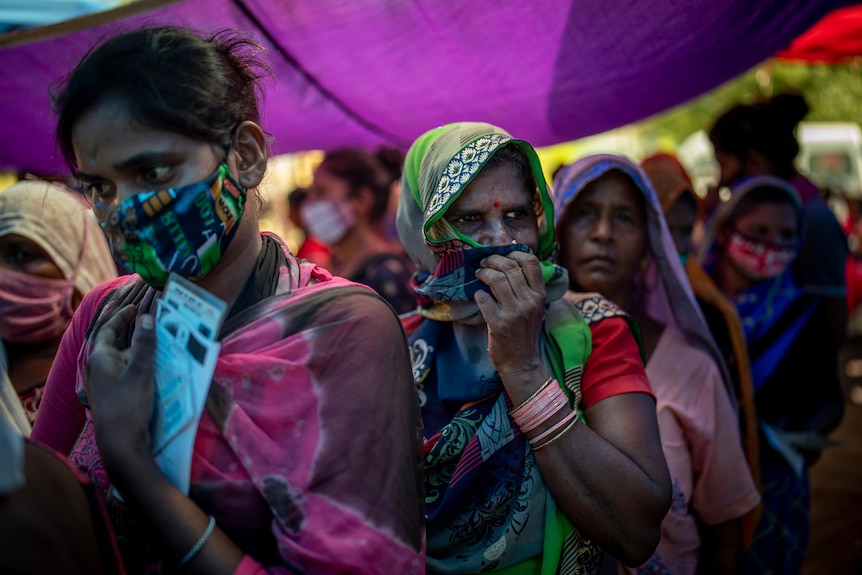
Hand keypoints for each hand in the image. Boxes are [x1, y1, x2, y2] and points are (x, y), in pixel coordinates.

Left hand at [86, 304, 156, 463]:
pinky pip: (128, 375)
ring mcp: (106, 384)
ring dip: (142, 353)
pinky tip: (158, 371)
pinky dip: (142, 368)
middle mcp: (99, 369)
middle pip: (118, 344)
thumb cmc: (128, 405)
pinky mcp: (115, 397)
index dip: (122, 316)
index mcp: (100, 358)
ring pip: (125, 361)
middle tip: (156, 327)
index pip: (108, 329)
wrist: (121, 444)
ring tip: (163, 347)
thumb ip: (144, 343)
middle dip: (137, 335)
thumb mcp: (140, 370)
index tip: (135, 307)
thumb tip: (147, 318)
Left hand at [474, 250, 545, 379]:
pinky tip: (478, 296)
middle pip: (510, 267)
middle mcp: (530, 301)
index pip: (532, 263)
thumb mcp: (535, 309)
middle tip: (484, 262)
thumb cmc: (525, 333)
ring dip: (484, 273)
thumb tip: (510, 264)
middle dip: (493, 260)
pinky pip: (484, 299)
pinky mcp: (499, 324)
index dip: (515, 253)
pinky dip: (478, 294)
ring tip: (479, 274)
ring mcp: (514, 313)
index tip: (504, 254)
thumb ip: (528, 288)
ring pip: (496, 279)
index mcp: (540, 295)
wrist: (521, 362)